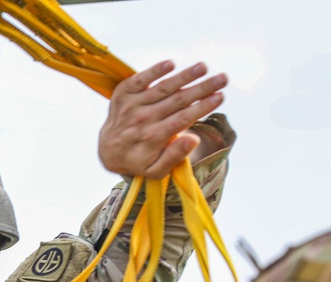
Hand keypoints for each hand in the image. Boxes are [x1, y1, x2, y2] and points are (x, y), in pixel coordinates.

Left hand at [99, 61, 227, 178]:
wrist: (107, 151)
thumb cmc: (139, 160)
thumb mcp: (156, 170)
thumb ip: (174, 157)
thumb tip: (193, 140)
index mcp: (151, 139)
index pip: (182, 119)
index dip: (202, 107)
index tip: (220, 96)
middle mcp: (141, 120)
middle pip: (176, 101)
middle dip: (201, 88)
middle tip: (223, 78)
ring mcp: (131, 105)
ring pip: (162, 88)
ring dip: (183, 76)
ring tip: (203, 67)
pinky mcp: (122, 94)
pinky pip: (140, 80)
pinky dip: (153, 71)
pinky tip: (171, 63)